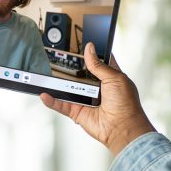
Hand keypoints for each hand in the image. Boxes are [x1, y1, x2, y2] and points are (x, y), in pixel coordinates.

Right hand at [40, 42, 154, 155]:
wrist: (123, 128)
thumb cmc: (126, 104)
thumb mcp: (115, 78)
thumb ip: (99, 65)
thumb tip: (89, 49)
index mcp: (108, 76)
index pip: (96, 60)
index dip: (89, 52)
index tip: (78, 42)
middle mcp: (96, 87)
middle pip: (78, 73)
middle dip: (68, 66)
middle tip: (55, 56)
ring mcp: (85, 99)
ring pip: (67, 89)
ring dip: (56, 83)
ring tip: (43, 74)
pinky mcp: (78, 112)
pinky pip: (62, 105)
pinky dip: (52, 100)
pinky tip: (44, 94)